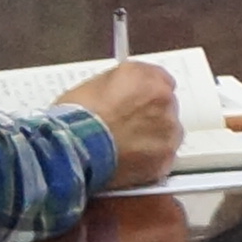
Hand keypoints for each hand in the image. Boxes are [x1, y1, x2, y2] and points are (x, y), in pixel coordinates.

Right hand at [63, 58, 184, 189]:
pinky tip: (127, 162)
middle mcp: (164, 101)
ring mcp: (168, 132)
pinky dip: (149, 161)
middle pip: (164, 108)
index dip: (145, 92)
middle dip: (148, 116)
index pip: (160, 79)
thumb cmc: (75, 118)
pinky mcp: (166, 159)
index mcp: (146, 78)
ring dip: (151, 139)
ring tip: (123, 148)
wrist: (73, 149)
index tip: (137, 101)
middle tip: (125, 127)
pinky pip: (162, 159)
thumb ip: (119, 85)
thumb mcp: (92, 86)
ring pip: (166, 134)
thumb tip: (122, 91)